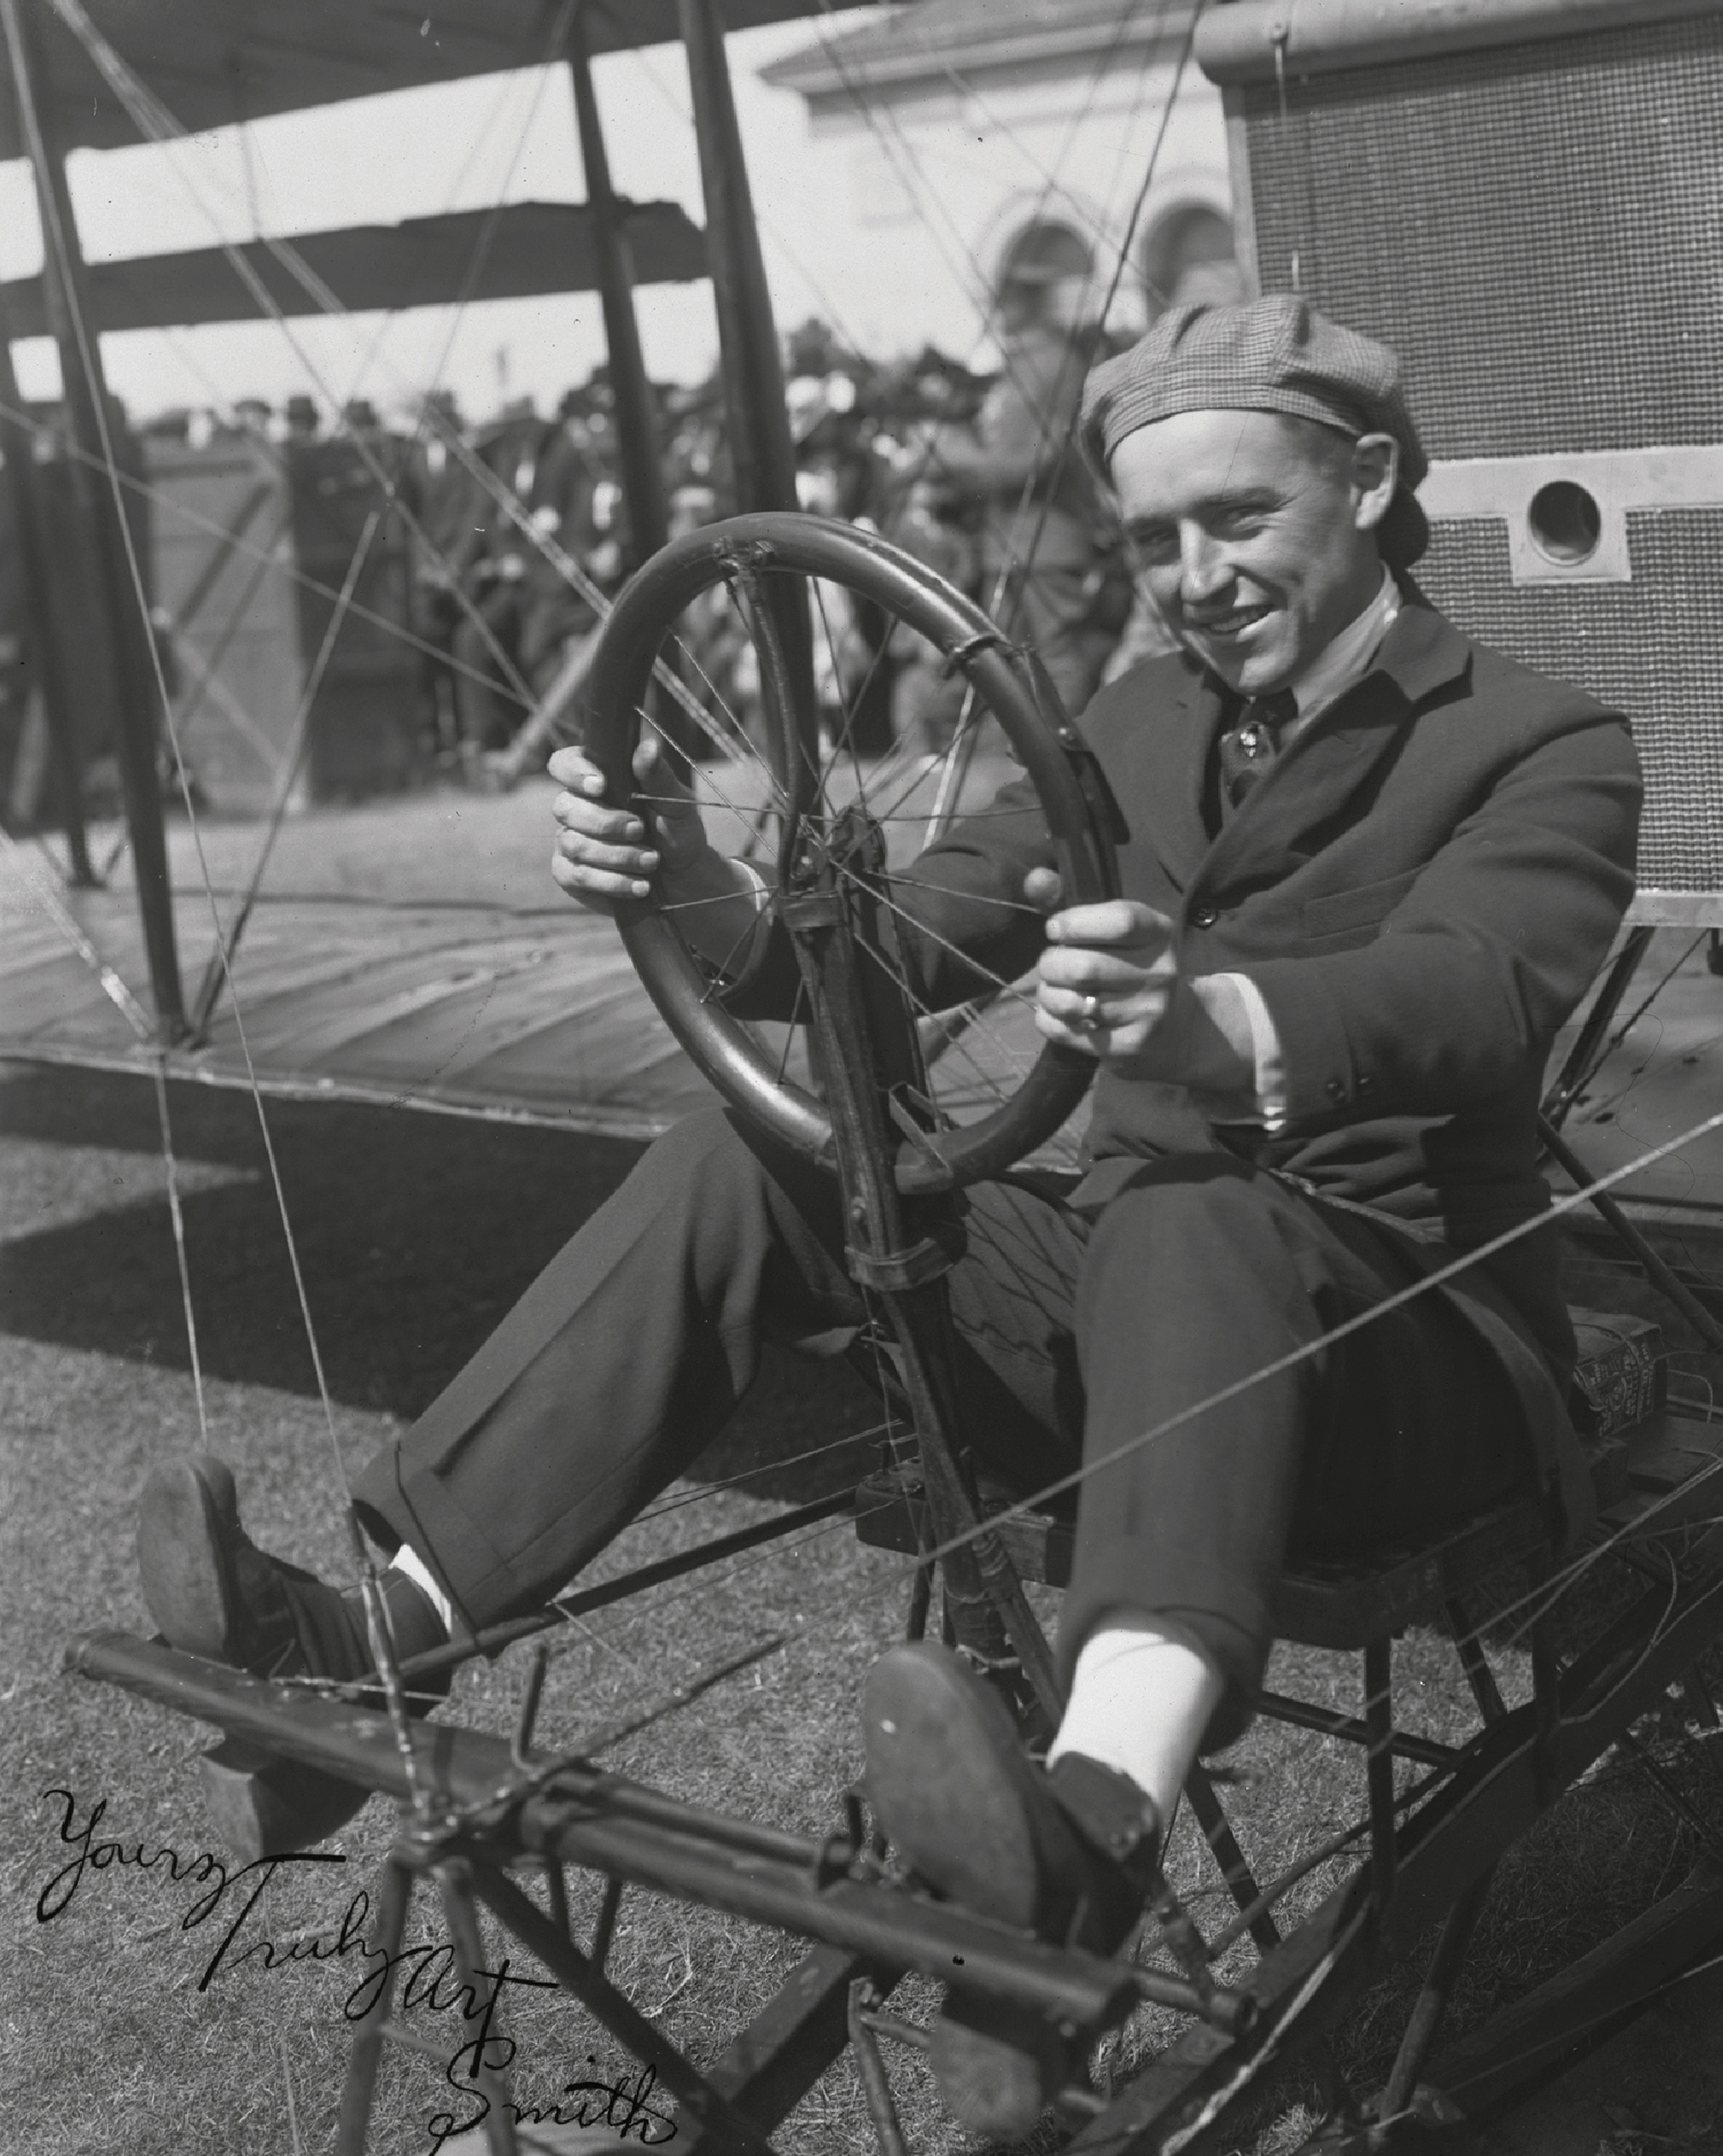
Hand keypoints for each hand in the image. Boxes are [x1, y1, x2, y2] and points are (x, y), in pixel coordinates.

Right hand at [549, 736, 712, 912]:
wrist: (682, 877)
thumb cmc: (676, 831)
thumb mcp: (676, 803)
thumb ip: (659, 777)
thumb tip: (649, 746)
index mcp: (597, 780)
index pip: (564, 763)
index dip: (575, 772)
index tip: (600, 785)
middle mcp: (576, 808)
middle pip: (565, 807)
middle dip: (605, 822)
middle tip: (640, 830)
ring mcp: (570, 841)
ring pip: (574, 844)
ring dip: (617, 855)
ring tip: (651, 861)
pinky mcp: (571, 875)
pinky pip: (576, 876)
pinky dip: (612, 882)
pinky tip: (639, 885)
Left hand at [1034, 897, 1177, 1063]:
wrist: (1178, 1030)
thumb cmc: (1134, 968)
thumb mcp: (1118, 933)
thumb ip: (1075, 906)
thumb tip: (1035, 880)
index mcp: (1160, 934)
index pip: (1120, 921)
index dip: (1076, 923)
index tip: (1055, 929)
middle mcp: (1160, 973)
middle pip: (1084, 967)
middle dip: (1050, 964)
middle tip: (1050, 965)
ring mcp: (1148, 1013)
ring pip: (1071, 1002)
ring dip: (1048, 994)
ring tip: (1053, 991)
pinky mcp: (1130, 1047)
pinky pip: (1066, 1032)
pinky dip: (1048, 1020)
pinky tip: (1059, 1015)